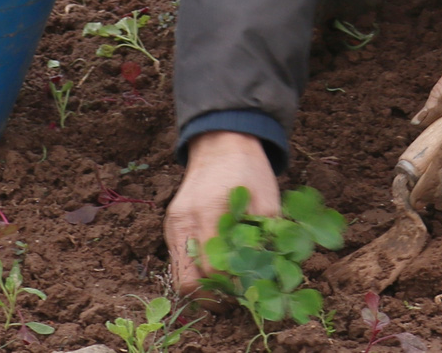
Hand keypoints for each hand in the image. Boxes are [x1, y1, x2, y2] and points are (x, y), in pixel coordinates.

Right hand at [164, 130, 277, 295]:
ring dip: (201, 289)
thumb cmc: (249, 171)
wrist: (221, 143)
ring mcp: (174, 224)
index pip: (214, 271)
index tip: (250, 292)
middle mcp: (186, 221)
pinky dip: (194, 272)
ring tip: (226, 288)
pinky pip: (177, 261)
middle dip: (212, 298)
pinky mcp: (171, 225)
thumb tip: (270, 276)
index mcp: (210, 212)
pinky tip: (215, 270)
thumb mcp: (268, 200)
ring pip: (178, 276)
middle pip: (188, 282)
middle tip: (236, 298)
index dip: (232, 289)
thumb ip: (267, 238)